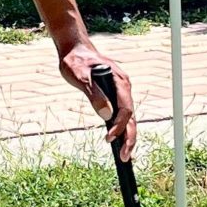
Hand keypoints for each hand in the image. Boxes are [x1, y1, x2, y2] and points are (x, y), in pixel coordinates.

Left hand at [58, 42, 135, 157]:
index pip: (126, 109)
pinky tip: (117, 138)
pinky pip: (121, 113)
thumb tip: (106, 115)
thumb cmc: (76, 61)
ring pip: (128, 117)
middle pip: (132, 117)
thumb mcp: (80, 77)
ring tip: (123, 153)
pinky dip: (120, 127)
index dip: (119, 126)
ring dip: (127, 135)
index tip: (109, 138)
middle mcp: (124, 87)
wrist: (74, 50)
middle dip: (129, 138)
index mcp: (120, 82)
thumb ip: (94, 95)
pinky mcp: (114, 94)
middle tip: (124, 157)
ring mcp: (120, 91)